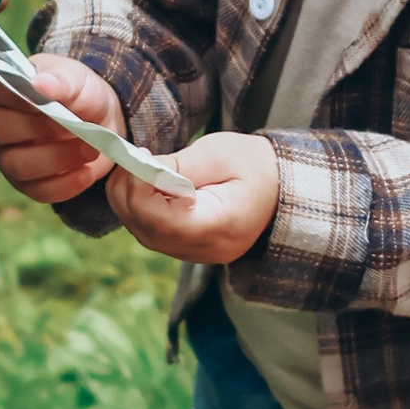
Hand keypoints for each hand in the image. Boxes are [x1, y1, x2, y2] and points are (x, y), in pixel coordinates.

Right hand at [0, 54, 127, 206]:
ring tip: (90, 149)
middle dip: (41, 130)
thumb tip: (39, 84)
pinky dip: (65, 184)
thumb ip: (60, 81)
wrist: (102, 120)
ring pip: (19, 166)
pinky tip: (86, 173)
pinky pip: (39, 191)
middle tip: (76, 126)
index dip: (21, 98)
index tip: (51, 100)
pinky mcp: (27, 183)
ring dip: (58, 159)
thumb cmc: (80, 92)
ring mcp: (8, 156)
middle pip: (0, 131)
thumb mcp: (77, 79)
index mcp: (3, 90)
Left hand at [109, 131, 280, 267]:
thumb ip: (177, 166)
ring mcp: (200, 254)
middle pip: (148, 232)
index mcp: (221, 226)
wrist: (282, 186)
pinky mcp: (193, 249)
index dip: (138, 192)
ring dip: (131, 202)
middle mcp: (208, 250)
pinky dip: (143, 210)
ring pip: (146, 235)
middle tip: (130, 161)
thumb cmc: (254, 165)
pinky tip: (149, 186)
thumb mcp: (218, 154)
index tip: (135, 159)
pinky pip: (156, 235)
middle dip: (128, 195)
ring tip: (139, 170)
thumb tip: (137, 170)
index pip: (163, 222)